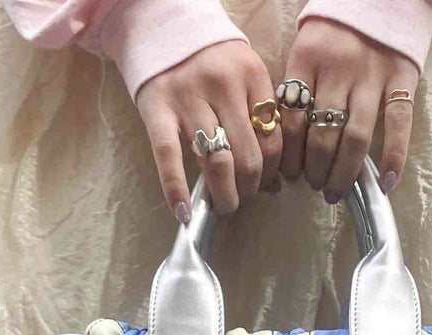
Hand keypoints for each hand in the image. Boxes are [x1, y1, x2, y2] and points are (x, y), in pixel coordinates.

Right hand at [136, 40, 282, 218]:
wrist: (161, 23)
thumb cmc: (209, 59)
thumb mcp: (243, 74)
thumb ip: (259, 118)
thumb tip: (274, 182)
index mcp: (251, 75)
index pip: (272, 140)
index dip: (272, 173)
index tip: (265, 186)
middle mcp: (222, 85)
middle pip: (247, 158)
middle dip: (248, 191)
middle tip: (242, 200)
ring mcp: (188, 97)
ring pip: (216, 162)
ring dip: (223, 196)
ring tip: (223, 206)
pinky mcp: (157, 108)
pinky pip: (169, 156)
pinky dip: (176, 189)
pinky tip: (183, 213)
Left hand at [279, 19, 417, 199]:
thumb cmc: (338, 30)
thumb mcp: (307, 47)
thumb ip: (297, 87)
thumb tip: (287, 143)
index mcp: (308, 58)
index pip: (292, 120)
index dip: (289, 156)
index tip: (288, 175)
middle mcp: (339, 68)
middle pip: (321, 135)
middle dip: (314, 170)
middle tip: (313, 185)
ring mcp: (372, 75)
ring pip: (354, 138)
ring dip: (343, 173)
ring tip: (335, 191)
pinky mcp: (401, 79)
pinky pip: (397, 125)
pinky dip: (393, 158)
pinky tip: (384, 182)